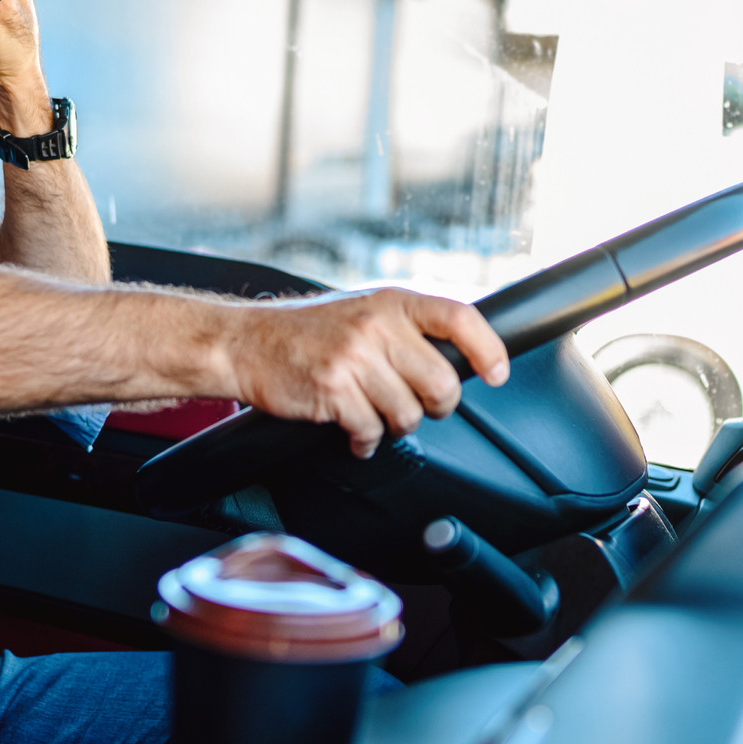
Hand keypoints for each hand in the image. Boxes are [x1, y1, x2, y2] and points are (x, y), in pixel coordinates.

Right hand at [221, 289, 509, 456]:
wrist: (245, 342)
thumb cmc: (305, 332)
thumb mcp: (362, 310)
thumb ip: (405, 329)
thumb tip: (459, 359)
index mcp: (391, 302)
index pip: (459, 317)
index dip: (488, 348)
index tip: (497, 373)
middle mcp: (377, 325)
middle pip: (442, 382)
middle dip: (436, 406)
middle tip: (419, 407)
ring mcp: (354, 357)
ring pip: (408, 414)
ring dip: (394, 426)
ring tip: (374, 416)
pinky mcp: (333, 389)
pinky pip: (370, 431)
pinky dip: (364, 441)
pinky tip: (352, 431)